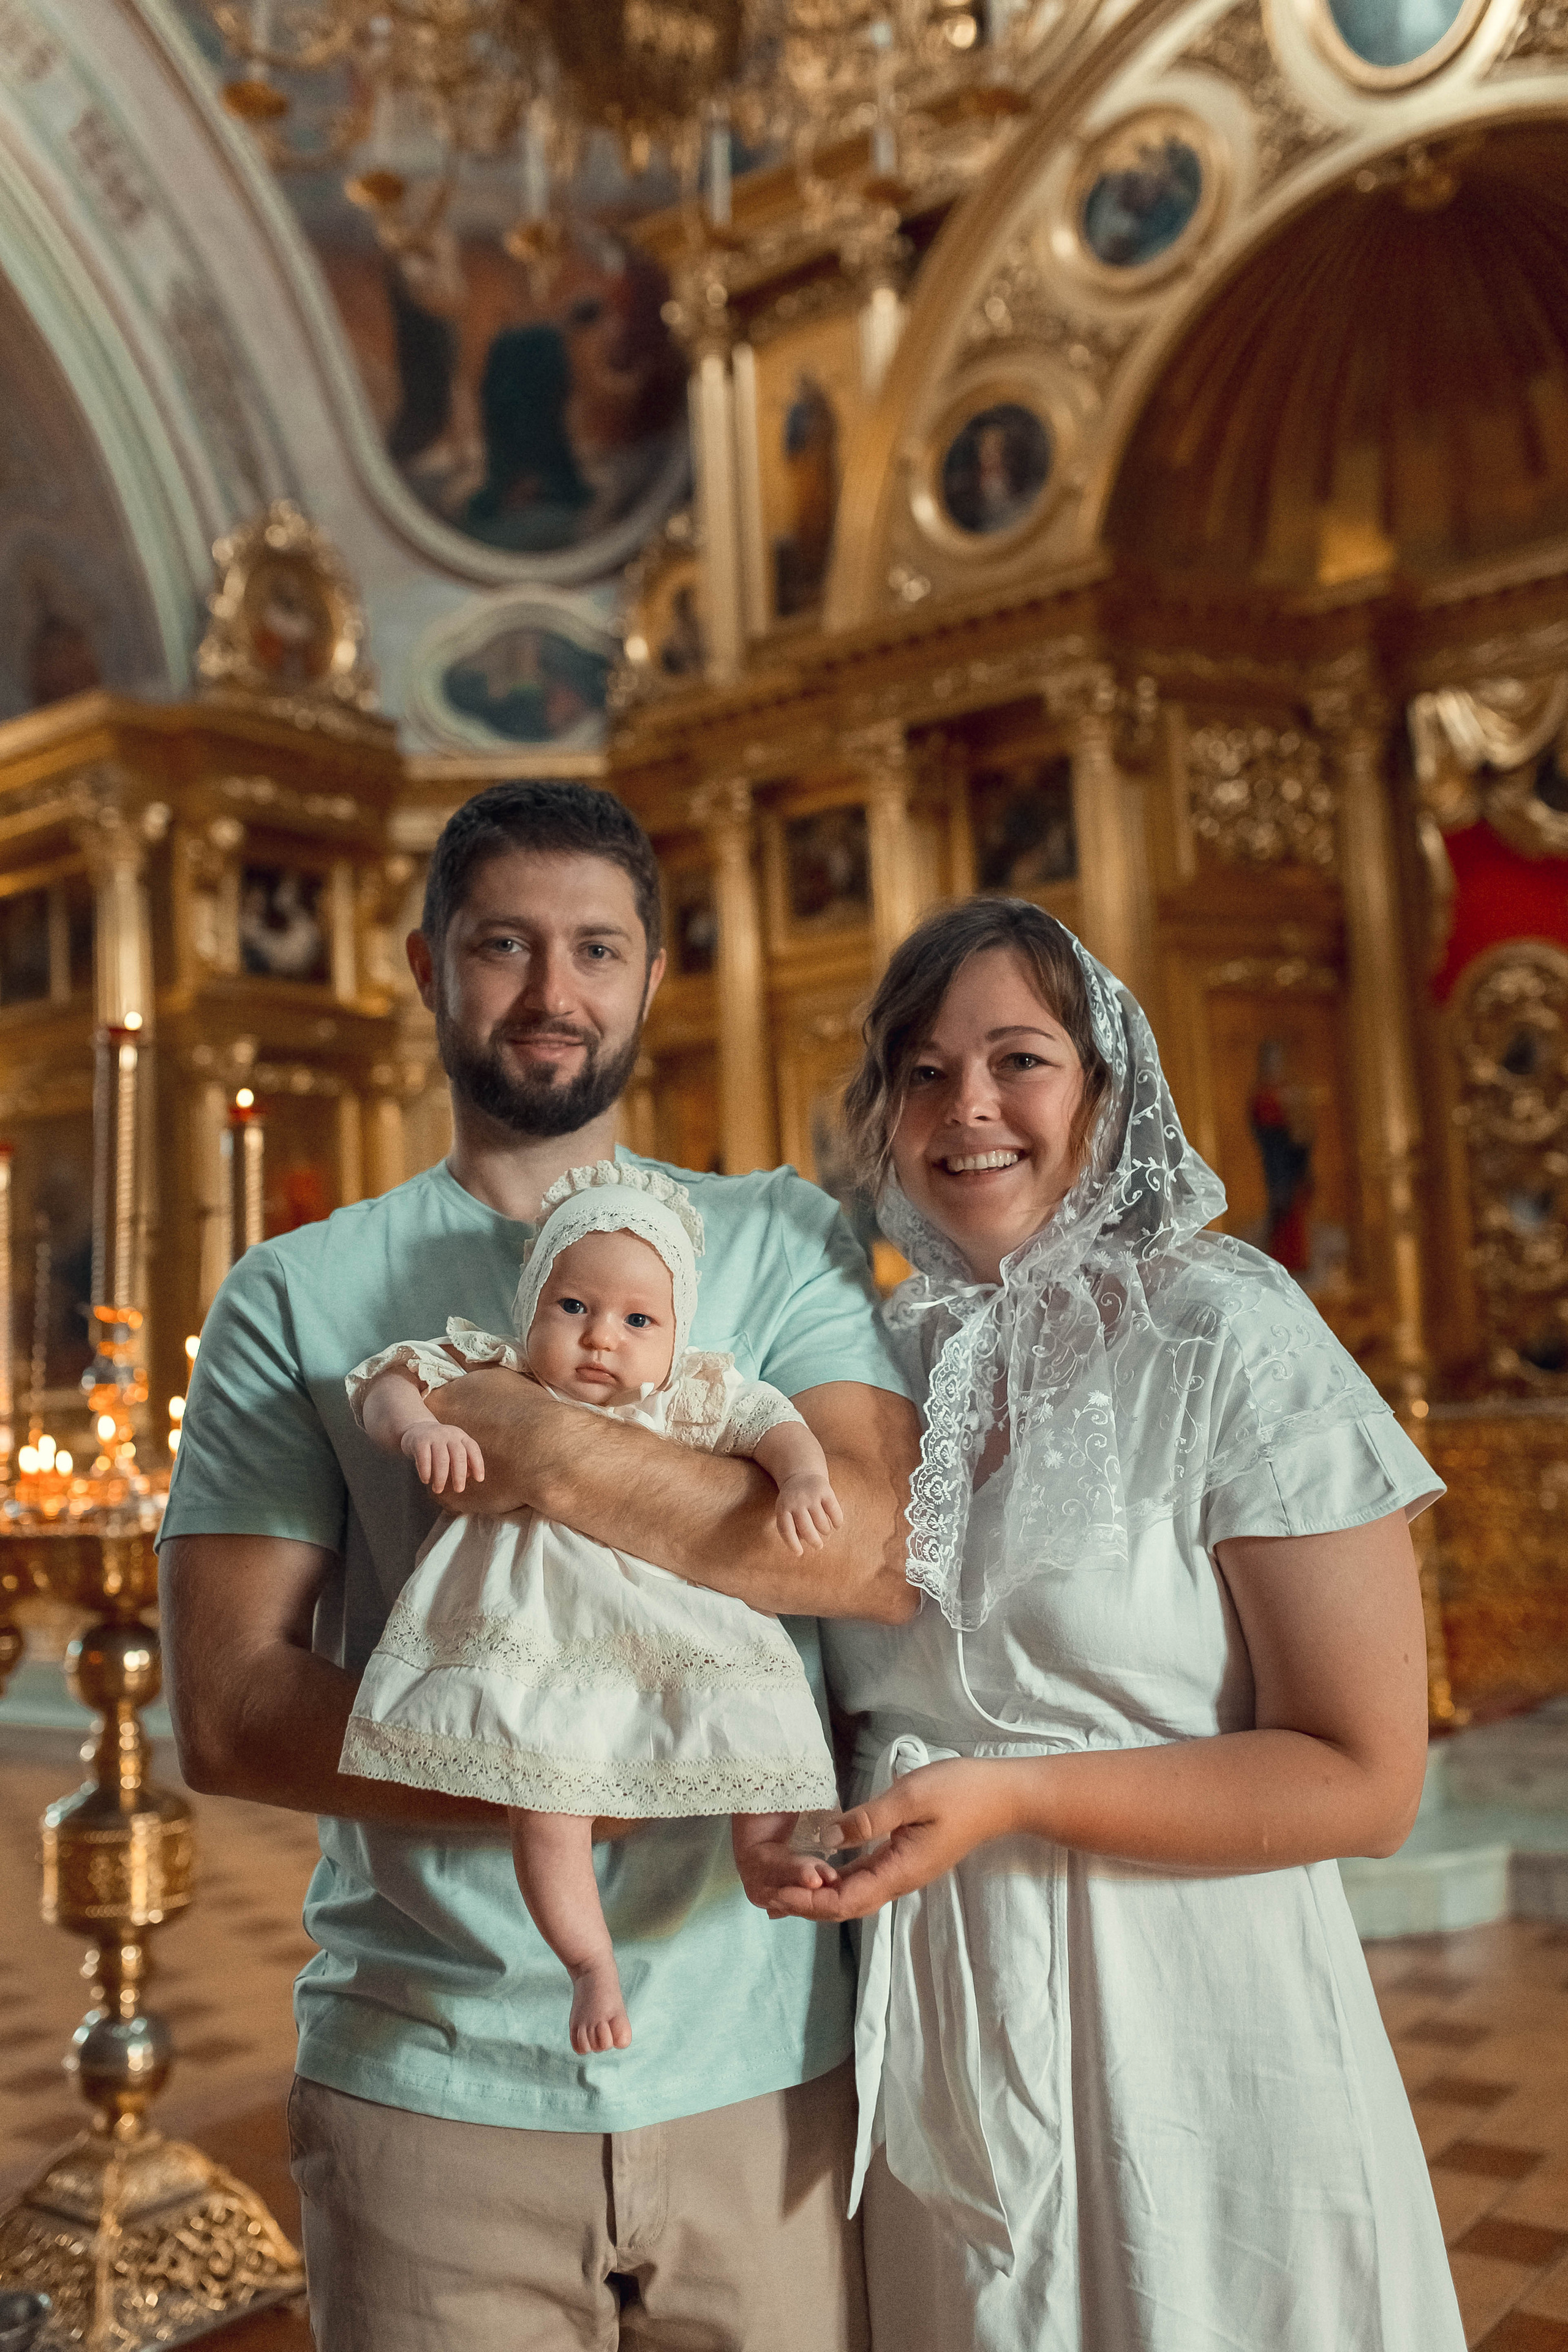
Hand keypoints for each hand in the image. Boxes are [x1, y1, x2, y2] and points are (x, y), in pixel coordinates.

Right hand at [401, 1423, 484, 1495]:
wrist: (416, 1428)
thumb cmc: (439, 1445)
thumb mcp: (453, 1448)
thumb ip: (462, 1460)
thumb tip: (468, 1475)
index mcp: (461, 1436)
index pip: (473, 1449)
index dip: (478, 1464)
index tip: (479, 1479)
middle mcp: (449, 1434)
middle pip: (458, 1455)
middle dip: (459, 1475)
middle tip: (459, 1490)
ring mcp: (434, 1436)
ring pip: (441, 1459)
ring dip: (441, 1477)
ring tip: (438, 1490)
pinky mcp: (420, 1441)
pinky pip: (424, 1458)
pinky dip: (426, 1472)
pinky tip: (426, 1480)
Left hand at [749, 1758, 1035, 1923]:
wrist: (1002, 1797)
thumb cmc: (960, 1791)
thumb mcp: (911, 1796)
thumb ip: (869, 1819)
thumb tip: (828, 1838)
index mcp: (900, 1870)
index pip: (846, 1901)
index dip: (810, 1903)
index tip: (778, 1896)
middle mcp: (900, 1879)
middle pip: (847, 1905)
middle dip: (807, 1905)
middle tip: (768, 1899)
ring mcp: (904, 1870)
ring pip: (855, 1894)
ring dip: (820, 1896)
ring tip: (785, 1889)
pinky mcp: (906, 1858)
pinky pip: (866, 1878)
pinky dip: (839, 1880)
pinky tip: (822, 1871)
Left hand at [774, 1471, 845, 1555]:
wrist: (801, 1474)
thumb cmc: (793, 1502)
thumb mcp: (785, 1512)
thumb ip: (790, 1529)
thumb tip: (800, 1546)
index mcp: (783, 1508)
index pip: (786, 1530)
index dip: (792, 1544)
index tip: (799, 1553)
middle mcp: (796, 1501)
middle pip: (807, 1530)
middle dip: (814, 1542)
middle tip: (818, 1546)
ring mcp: (811, 1495)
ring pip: (822, 1524)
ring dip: (825, 1531)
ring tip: (825, 1530)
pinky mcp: (826, 1490)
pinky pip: (835, 1513)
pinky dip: (837, 1522)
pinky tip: (836, 1525)